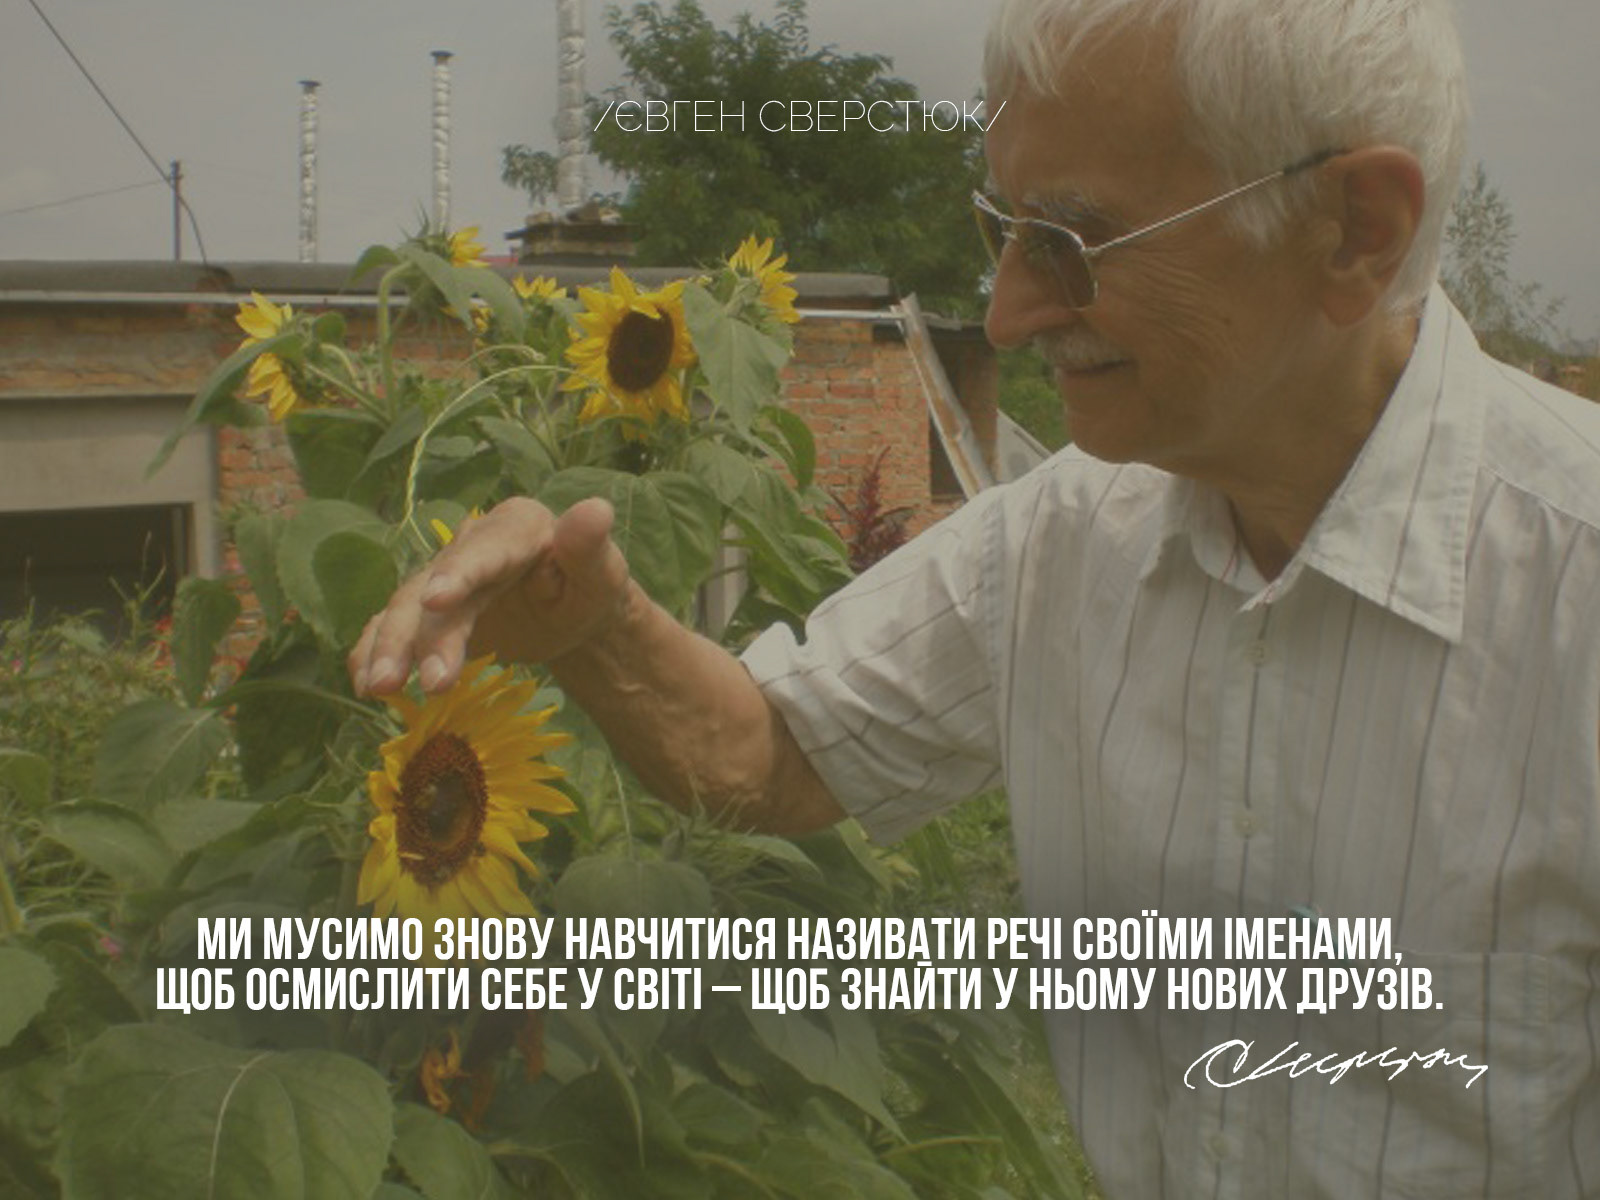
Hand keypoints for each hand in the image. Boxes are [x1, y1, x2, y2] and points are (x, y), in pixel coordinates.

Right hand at [349, 496, 631, 695]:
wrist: (571, 613)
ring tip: (380, 689)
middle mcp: (470, 545)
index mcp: (515, 527)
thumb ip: (590, 546)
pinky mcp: (430, 613)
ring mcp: (444, 577)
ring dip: (390, 649)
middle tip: (412, 681)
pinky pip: (396, 629)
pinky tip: (365, 682)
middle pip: (434, 586)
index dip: (459, 574)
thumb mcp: (601, 572)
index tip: (437, 602)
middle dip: (417, 634)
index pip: (484, 550)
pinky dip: (375, 652)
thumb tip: (595, 510)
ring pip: (407, 611)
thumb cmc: (589, 588)